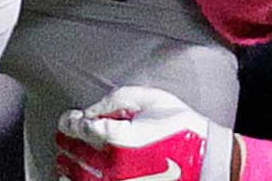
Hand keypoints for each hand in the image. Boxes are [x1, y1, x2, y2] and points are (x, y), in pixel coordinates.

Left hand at [56, 87, 228, 180]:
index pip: (80, 129)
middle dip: (67, 145)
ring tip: (62, 165)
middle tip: (62, 140)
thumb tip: (90, 112)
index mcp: (117, 139)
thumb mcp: (150, 100)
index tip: (69, 119)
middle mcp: (113, 167)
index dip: (70, 122)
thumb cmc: (182, 128)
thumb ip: (115, 101)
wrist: (209, 162)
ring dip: (68, 171)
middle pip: (76, 156)